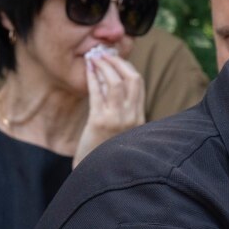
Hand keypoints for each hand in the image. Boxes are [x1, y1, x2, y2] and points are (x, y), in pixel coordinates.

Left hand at [74, 50, 145, 165]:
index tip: (115, 58)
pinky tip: (88, 70)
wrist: (96, 175)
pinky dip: (93, 78)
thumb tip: (112, 83)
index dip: (127, 67)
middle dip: (118, 62)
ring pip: (116, 83)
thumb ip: (121, 110)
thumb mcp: (120, 130)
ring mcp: (118, 120)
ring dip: (104, 66)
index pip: (138, 85)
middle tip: (104, 53)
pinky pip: (98, 93)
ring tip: (94, 58)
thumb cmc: (104, 152)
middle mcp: (132, 117)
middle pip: (132, 79)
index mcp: (139, 119)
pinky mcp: (100, 122)